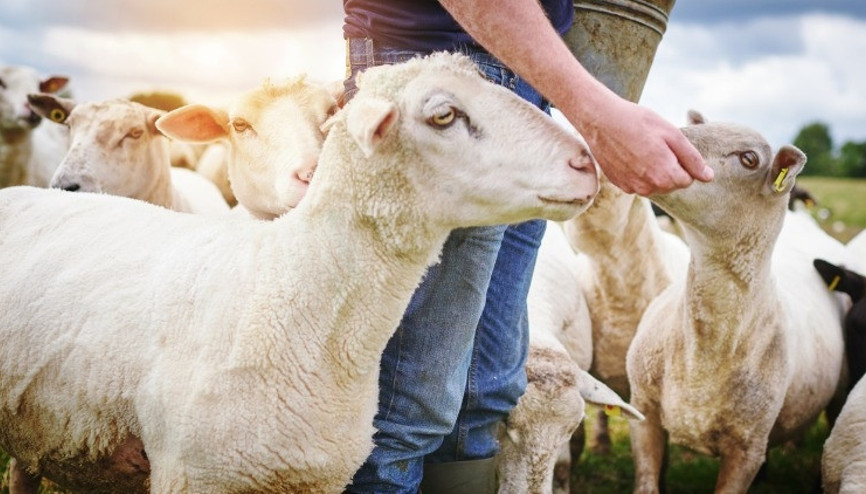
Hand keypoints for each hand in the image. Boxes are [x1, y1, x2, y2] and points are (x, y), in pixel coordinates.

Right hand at [578, 98, 712, 195]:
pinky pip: (639, 184)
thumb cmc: (638, 122)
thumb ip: (693, 159)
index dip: (683, 162)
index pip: (688, 180)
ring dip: (654, 171)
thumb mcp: (672, 134)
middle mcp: (649, 187)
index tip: (670, 147)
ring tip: (642, 149)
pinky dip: (639, 172)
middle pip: (672, 185)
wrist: (601, 120)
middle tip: (655, 146)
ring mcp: (632, 188)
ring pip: (655, 185)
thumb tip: (709, 177)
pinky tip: (630, 155)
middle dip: (670, 168)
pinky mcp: (620, 185)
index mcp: (665, 176)